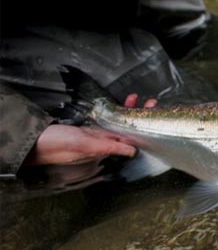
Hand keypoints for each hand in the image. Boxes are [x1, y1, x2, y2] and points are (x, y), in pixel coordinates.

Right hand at [24, 94, 156, 166]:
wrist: (32, 141)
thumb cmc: (56, 145)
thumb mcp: (85, 145)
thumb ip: (109, 148)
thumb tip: (133, 152)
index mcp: (105, 150)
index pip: (130, 139)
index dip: (143, 127)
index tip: (153, 113)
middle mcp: (102, 143)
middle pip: (127, 129)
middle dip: (139, 115)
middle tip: (152, 102)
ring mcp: (94, 135)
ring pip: (117, 122)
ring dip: (127, 110)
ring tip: (135, 97)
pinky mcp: (86, 128)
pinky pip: (105, 119)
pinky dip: (113, 110)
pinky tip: (120, 103)